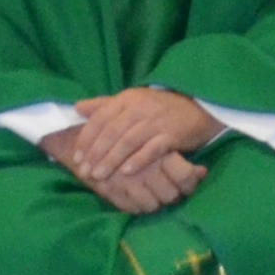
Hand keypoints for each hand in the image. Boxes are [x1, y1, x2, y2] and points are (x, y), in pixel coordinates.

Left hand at [47, 86, 219, 195]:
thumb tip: (77, 107)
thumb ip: (104, 105)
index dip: (87, 138)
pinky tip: (127, 172)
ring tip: (100, 175)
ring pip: (129, 141)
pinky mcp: (172, 133)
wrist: (197, 108)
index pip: (100, 118)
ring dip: (112, 160)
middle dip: (96, 153)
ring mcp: (156, 121)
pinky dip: (138, 160)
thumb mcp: (131, 101)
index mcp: (126, 99)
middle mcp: (139, 108)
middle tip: (85, 171)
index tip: (77, 156)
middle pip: (112, 132)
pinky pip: (152, 148)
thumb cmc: (158, 108)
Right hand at [85, 147, 204, 215]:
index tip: (185, 185)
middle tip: (168, 191)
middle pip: (172, 195)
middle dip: (172, 196)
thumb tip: (203, 171)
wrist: (79, 140)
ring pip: (153, 205)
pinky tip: (136, 199)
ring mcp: (128, 181)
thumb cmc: (123, 138)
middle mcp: (146, 167)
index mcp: (158, 151)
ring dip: (154, 203)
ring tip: (152, 196)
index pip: (186, 177)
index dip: (189, 184)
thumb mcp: (152, 142)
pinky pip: (133, 208)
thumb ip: (181, 160)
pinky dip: (136, 207)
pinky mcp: (112, 192)